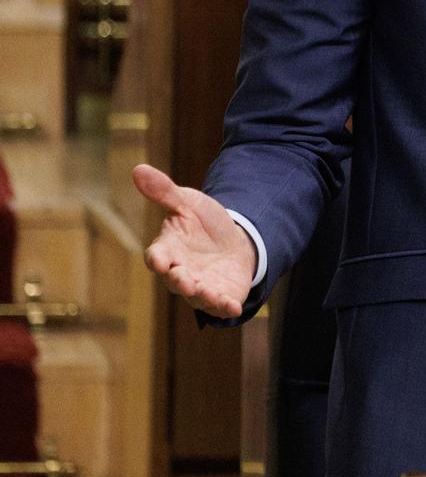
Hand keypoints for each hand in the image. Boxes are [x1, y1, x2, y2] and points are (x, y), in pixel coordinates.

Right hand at [134, 163, 257, 318]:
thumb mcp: (188, 202)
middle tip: (184, 279)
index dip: (158, 259)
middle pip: (175, 281)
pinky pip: (221, 306)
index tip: (160, 260)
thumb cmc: (204, 223)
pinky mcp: (222, 296)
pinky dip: (225, 307)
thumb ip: (165, 191)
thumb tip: (138, 168)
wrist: (236, 240)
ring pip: (196, 297)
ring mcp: (201, 287)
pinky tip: (233, 307)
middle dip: (180, 281)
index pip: (157, 257)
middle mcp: (181, 272)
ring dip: (202, 296)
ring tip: (208, 292)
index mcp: (168, 250)